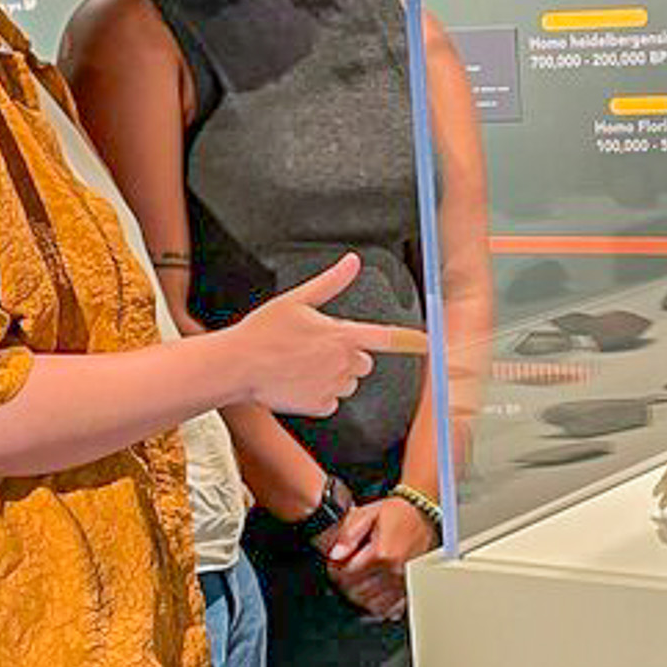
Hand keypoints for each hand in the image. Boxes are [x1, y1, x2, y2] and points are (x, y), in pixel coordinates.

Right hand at [230, 254, 428, 417]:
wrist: (238, 366)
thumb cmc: (264, 330)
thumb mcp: (298, 299)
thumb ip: (331, 283)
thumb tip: (353, 261)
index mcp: (341, 334)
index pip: (386, 337)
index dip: (410, 340)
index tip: (428, 343)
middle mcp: (342, 362)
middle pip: (364, 362)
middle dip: (348, 356)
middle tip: (316, 348)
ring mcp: (332, 386)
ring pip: (348, 383)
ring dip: (334, 376)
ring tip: (302, 365)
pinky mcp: (319, 406)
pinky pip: (331, 401)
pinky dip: (319, 395)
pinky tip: (298, 383)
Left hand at [326, 498, 438, 621]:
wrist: (425, 517)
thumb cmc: (398, 514)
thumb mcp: (369, 513)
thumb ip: (349, 533)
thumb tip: (336, 554)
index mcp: (382, 553)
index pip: (345, 575)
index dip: (334, 569)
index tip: (335, 562)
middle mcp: (394, 572)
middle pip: (355, 593)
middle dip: (344, 583)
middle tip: (344, 570)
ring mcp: (402, 584)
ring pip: (369, 605)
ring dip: (358, 595)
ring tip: (357, 580)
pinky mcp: (408, 590)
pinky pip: (386, 609)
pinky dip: (375, 605)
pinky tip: (371, 591)